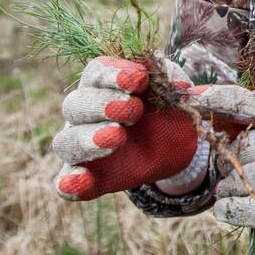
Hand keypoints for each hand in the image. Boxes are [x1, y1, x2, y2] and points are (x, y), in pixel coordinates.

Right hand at [52, 56, 252, 200]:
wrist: (179, 146)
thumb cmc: (172, 111)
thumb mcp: (181, 96)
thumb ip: (181, 89)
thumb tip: (188, 90)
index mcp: (106, 83)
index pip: (96, 72)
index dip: (113, 74)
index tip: (137, 78)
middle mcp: (86, 112)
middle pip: (75, 105)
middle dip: (102, 104)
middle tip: (132, 109)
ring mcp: (82, 145)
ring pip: (66, 141)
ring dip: (86, 138)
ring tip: (116, 138)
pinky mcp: (88, 176)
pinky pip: (66, 180)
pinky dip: (70, 181)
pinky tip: (79, 181)